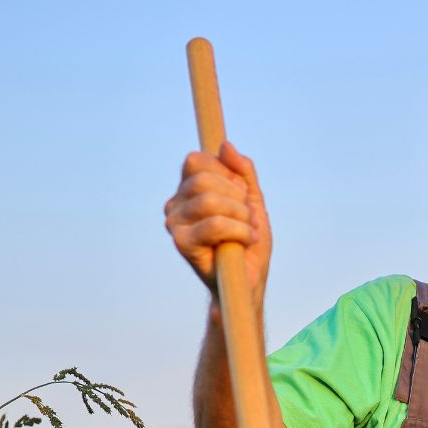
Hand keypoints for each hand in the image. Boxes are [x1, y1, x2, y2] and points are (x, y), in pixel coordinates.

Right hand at [164, 141, 271, 307]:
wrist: (248, 281)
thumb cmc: (248, 242)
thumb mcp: (252, 201)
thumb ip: (243, 172)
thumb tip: (225, 145)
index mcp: (188, 191)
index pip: (198, 161)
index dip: (226, 173)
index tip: (241, 195)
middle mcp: (175, 205)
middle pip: (204, 179)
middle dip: (237, 197)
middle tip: (248, 217)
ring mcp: (174, 224)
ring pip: (210, 200)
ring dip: (242, 216)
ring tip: (249, 231)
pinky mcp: (181, 244)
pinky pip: (215, 224)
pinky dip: (240, 231)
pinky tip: (245, 242)